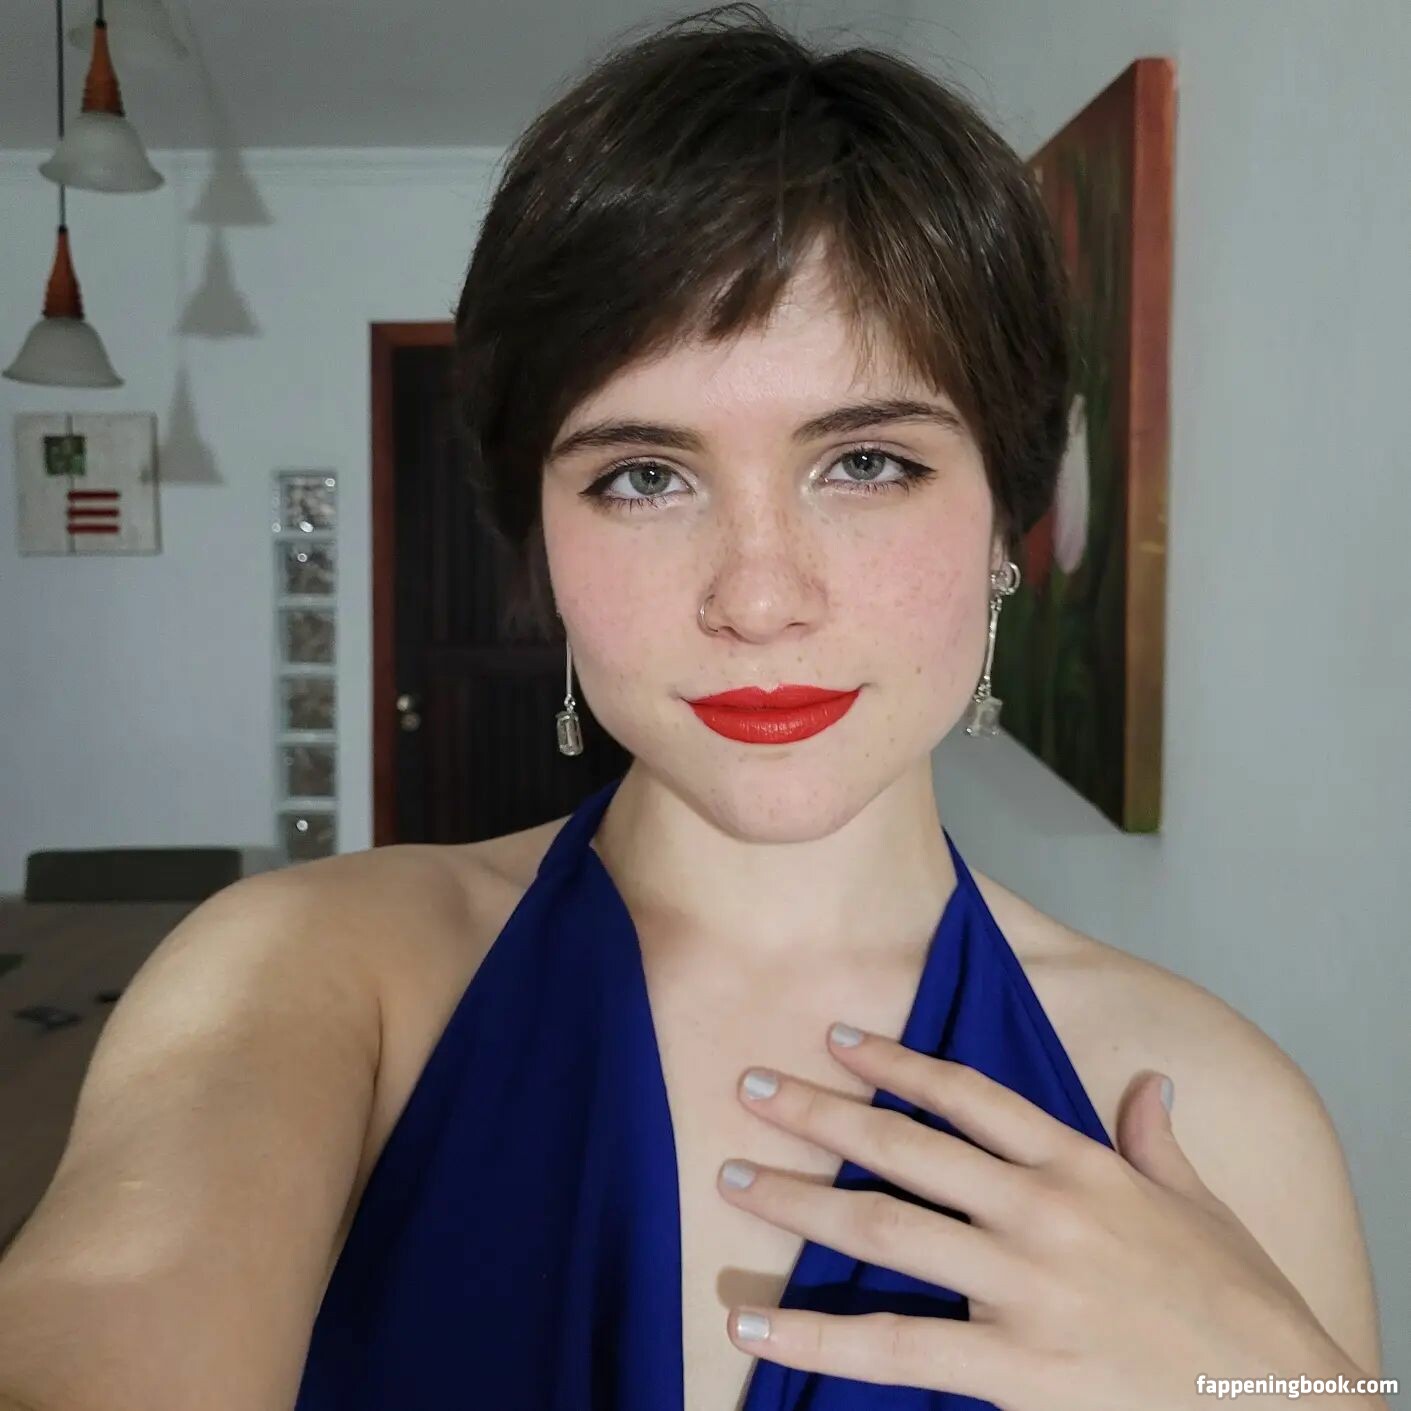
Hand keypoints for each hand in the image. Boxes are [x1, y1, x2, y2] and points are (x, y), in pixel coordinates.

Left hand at [716, 1023, 1376, 1408]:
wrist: (1286, 1409)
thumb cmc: (1243, 1307)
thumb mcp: (1203, 1208)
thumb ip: (1156, 1142)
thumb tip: (1150, 1084)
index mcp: (1080, 1168)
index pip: (969, 1096)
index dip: (896, 1061)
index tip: (835, 1038)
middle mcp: (1039, 1214)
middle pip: (904, 1151)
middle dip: (818, 1116)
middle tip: (749, 1087)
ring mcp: (1021, 1291)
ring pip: (884, 1233)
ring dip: (797, 1204)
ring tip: (731, 1181)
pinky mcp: (1013, 1372)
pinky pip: (894, 1348)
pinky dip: (817, 1333)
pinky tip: (756, 1323)